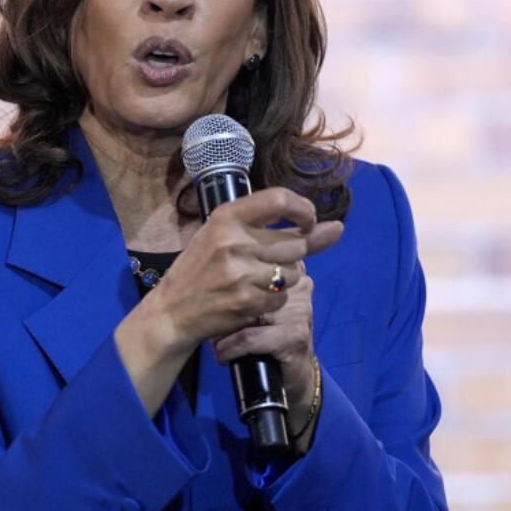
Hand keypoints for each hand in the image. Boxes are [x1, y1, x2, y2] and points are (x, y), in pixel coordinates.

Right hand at [147, 188, 341, 354]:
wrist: (172, 310)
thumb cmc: (202, 267)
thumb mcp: (227, 237)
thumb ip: (282, 230)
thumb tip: (337, 228)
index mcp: (226, 217)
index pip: (280, 199)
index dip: (304, 209)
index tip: (309, 221)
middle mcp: (233, 241)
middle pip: (295, 243)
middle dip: (293, 255)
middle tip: (269, 262)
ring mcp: (240, 273)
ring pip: (293, 273)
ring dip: (284, 279)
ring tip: (257, 280)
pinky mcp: (246, 301)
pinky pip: (282, 298)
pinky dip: (274, 300)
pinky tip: (253, 298)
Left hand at [211, 266, 316, 436]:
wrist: (293, 377)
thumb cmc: (270, 337)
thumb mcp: (259, 306)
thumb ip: (245, 285)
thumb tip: (203, 279)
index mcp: (292, 271)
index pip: (256, 263)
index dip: (230, 282)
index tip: (214, 301)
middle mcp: (300, 285)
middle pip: (248, 289)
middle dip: (225, 311)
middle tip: (211, 327)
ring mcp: (300, 310)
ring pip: (246, 314)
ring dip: (224, 333)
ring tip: (216, 343)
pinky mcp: (295, 336)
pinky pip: (250, 338)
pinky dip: (230, 349)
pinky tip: (223, 356)